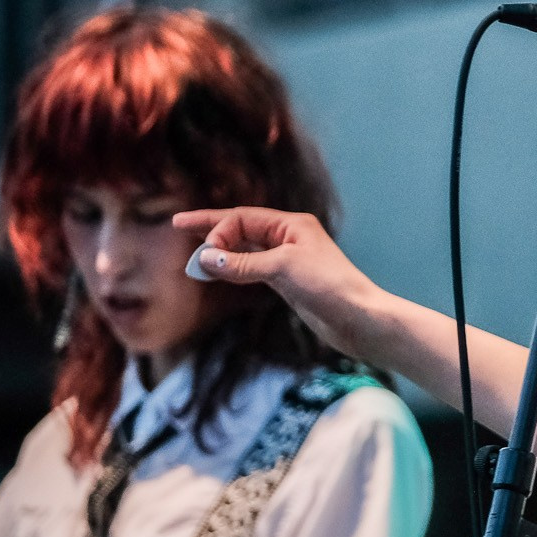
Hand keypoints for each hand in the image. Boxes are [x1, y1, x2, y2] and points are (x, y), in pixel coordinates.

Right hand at [172, 207, 386, 358]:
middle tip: (178, 225)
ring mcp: (288, 260)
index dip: (217, 228)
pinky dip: (233, 268)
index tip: (203, 253)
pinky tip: (218, 270)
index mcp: (292, 224)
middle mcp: (290, 238)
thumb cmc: (329, 286)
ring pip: (246, 249)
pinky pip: (252, 268)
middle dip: (212, 229)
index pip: (244, 217)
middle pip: (243, 228)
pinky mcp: (288, 282)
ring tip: (194, 256)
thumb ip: (242, 263)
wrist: (358, 318)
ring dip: (221, 252)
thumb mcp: (281, 269)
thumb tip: (205, 259)